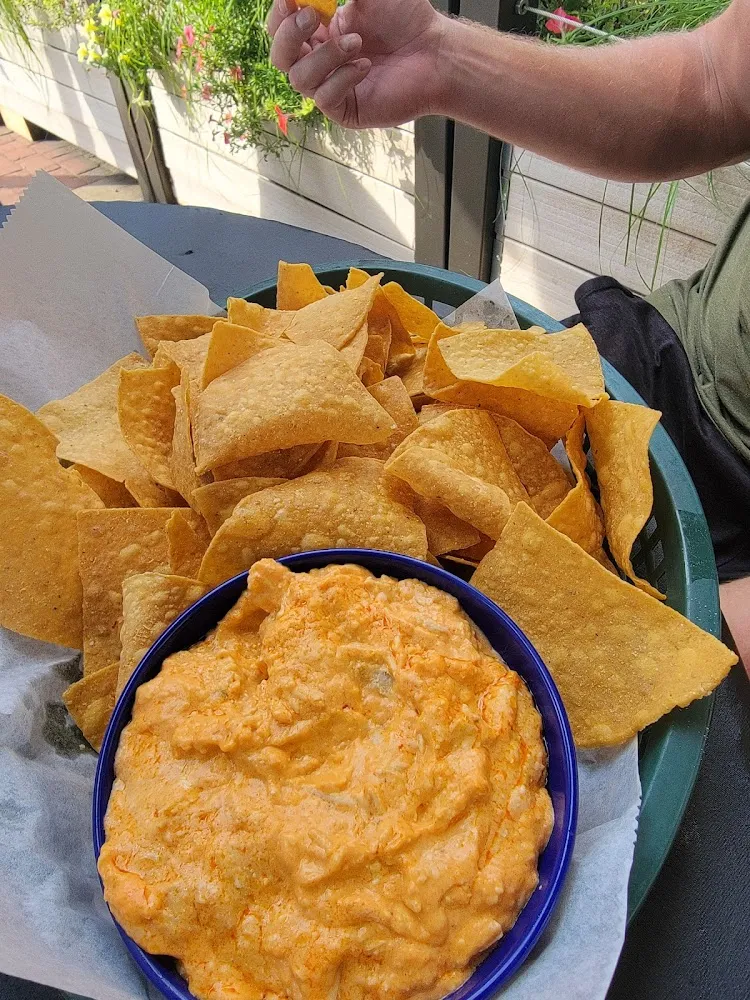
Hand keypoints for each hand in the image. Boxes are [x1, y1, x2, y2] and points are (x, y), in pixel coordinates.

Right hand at [267, 0, 446, 127]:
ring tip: (357, 43)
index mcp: (319, 31)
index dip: (280, 14)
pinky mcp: (345, 110)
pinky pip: (324, 98)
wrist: (436, 52)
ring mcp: (331, 87)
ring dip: (324, 57)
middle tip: (312, 16)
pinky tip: (365, 66)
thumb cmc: (407, 18)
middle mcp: (320, 61)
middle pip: (280, 56)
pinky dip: (341, 79)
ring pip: (299, 78)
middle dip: (289, 34)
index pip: (281, 27)